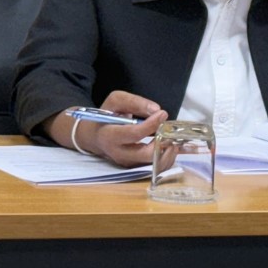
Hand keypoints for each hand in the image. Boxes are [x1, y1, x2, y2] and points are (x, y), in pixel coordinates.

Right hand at [50, 91, 166, 167]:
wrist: (95, 135)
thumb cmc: (106, 115)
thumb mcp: (116, 101)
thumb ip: (134, 102)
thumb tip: (156, 110)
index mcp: (110, 136)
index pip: (134, 133)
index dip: (151, 124)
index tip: (162, 113)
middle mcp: (119, 153)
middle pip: (146, 155)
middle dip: (163, 143)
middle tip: (170, 130)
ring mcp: (127, 163)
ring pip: (154, 164)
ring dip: (168, 152)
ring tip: (172, 137)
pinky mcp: (134, 167)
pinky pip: (155, 166)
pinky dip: (166, 157)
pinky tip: (169, 144)